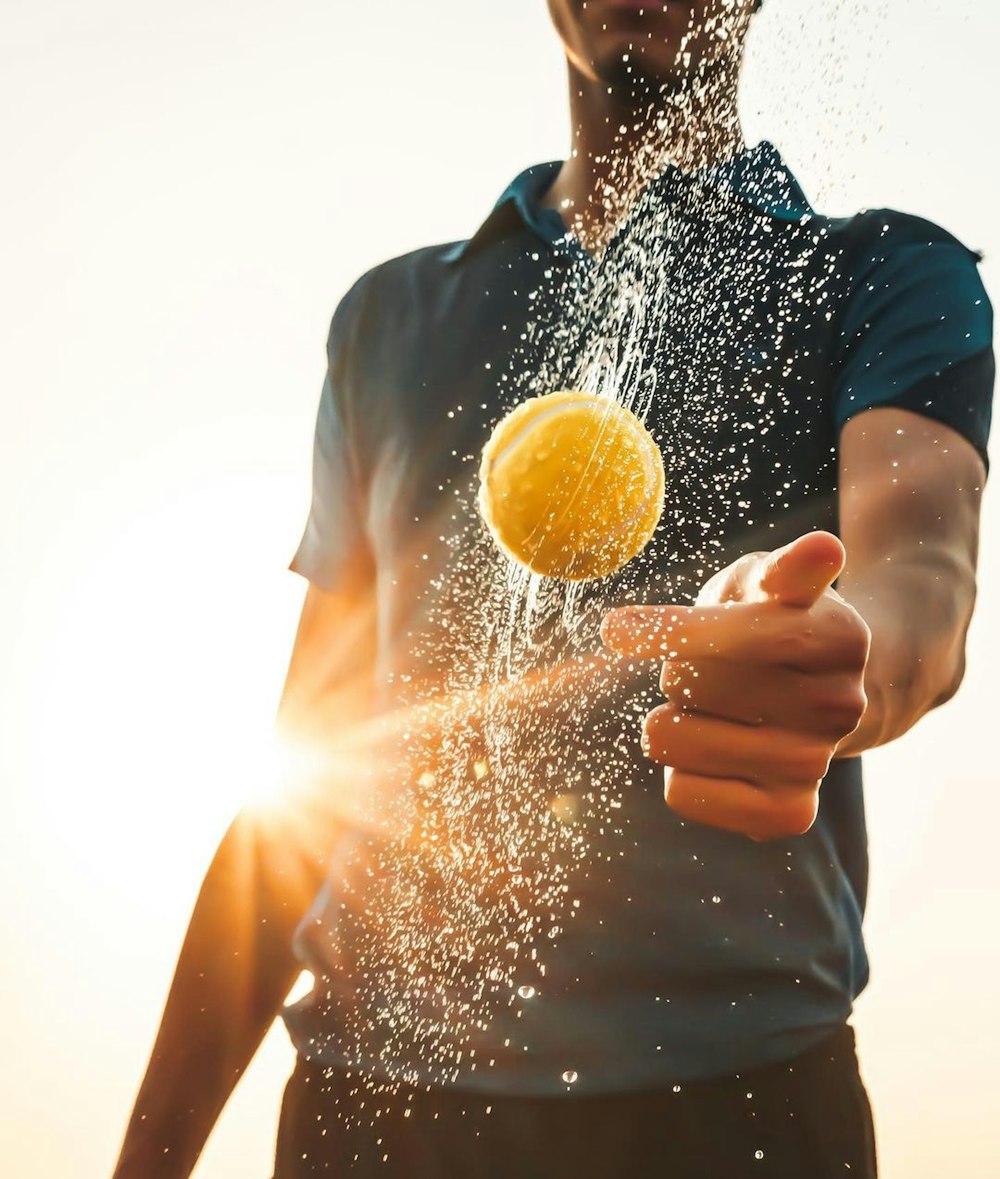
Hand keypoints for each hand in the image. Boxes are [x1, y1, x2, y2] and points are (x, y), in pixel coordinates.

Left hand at [600, 532, 869, 840]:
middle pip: (690, 684)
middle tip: (711, 666)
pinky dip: (678, 770)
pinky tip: (713, 751)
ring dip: (673, 718)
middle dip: (677, 668)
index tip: (613, 629)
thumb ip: (780, 568)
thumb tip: (823, 548)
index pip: (744, 635)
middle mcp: (838, 706)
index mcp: (838, 638)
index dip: (675, 632)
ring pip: (671, 739)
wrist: (826, 690)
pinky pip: (683, 793)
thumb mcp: (770, 579)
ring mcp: (815, 763)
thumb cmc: (776, 619)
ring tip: (715, 707)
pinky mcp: (788, 813)